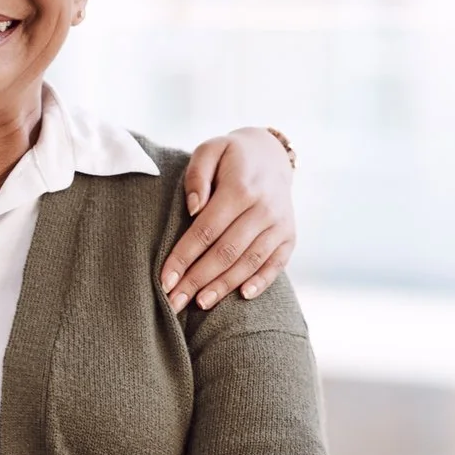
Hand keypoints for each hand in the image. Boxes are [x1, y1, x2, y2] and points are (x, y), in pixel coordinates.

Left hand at [161, 127, 295, 313]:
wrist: (271, 155)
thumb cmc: (230, 157)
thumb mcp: (209, 150)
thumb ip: (196, 176)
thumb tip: (193, 208)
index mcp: (240, 188)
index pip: (206, 231)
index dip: (183, 258)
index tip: (164, 280)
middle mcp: (264, 208)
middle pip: (226, 252)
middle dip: (197, 280)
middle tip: (173, 302)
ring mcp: (280, 224)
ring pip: (249, 262)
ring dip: (223, 286)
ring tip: (199, 303)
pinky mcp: (290, 236)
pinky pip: (276, 264)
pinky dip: (261, 282)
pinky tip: (241, 297)